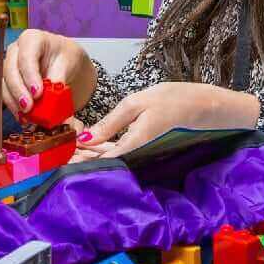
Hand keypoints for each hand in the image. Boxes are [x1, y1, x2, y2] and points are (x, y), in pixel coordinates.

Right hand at [1, 28, 93, 116]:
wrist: (66, 64)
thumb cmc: (66, 58)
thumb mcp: (68, 64)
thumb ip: (58, 79)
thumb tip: (50, 96)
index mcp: (32, 39)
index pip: (26, 56)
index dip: (30, 75)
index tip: (38, 93)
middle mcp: (16, 51)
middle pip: (10, 70)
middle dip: (19, 91)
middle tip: (30, 108)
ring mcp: (10, 66)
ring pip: (5, 84)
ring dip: (14, 102)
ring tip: (27, 117)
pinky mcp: (9, 82)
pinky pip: (7, 95)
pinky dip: (14, 108)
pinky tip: (24, 118)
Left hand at [77, 82, 258, 157]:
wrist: (203, 105)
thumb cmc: (172, 100)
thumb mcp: (137, 104)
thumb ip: (111, 123)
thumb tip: (86, 140)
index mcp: (132, 144)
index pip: (99, 161)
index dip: (78, 162)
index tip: (60, 160)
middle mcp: (134, 152)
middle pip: (101, 161)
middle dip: (80, 159)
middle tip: (59, 155)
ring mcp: (138, 149)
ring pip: (108, 156)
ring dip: (90, 153)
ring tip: (70, 149)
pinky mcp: (141, 143)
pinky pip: (118, 150)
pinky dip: (103, 147)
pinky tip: (92, 144)